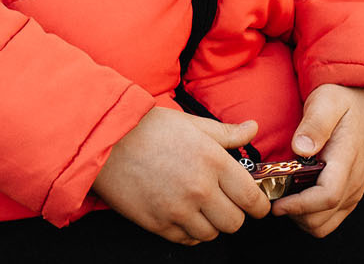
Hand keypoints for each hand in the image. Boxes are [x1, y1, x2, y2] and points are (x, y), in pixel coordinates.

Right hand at [92, 108, 268, 244]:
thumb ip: (225, 133)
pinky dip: (189, 230)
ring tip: (198, 206)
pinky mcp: (158, 224)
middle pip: (235, 222)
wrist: (104, 141)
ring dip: (210, 223)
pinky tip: (181, 213)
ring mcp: (178, 209)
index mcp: (213, 161)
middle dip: (233, 214)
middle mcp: (200, 188)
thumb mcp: (191, 124)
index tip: (256, 206)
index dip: (259, 206)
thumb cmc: (148, 128)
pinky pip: (188, 239)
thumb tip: (252, 128)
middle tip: (222, 202)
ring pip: (212, 234)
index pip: (252, 199)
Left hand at [272, 85, 363, 236]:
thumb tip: (301, 148)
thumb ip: (315, 124)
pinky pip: (329, 218)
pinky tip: (295, 196)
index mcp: (346, 160)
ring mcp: (353, 191)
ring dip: (301, 217)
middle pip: (322, 219)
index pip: (326, 196)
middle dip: (294, 214)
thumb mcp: (327, 101)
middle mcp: (354, 183)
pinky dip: (310, 215)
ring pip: (325, 224)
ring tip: (282, 196)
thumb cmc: (343, 100)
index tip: (275, 202)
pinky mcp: (350, 195)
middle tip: (272, 196)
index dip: (299, 205)